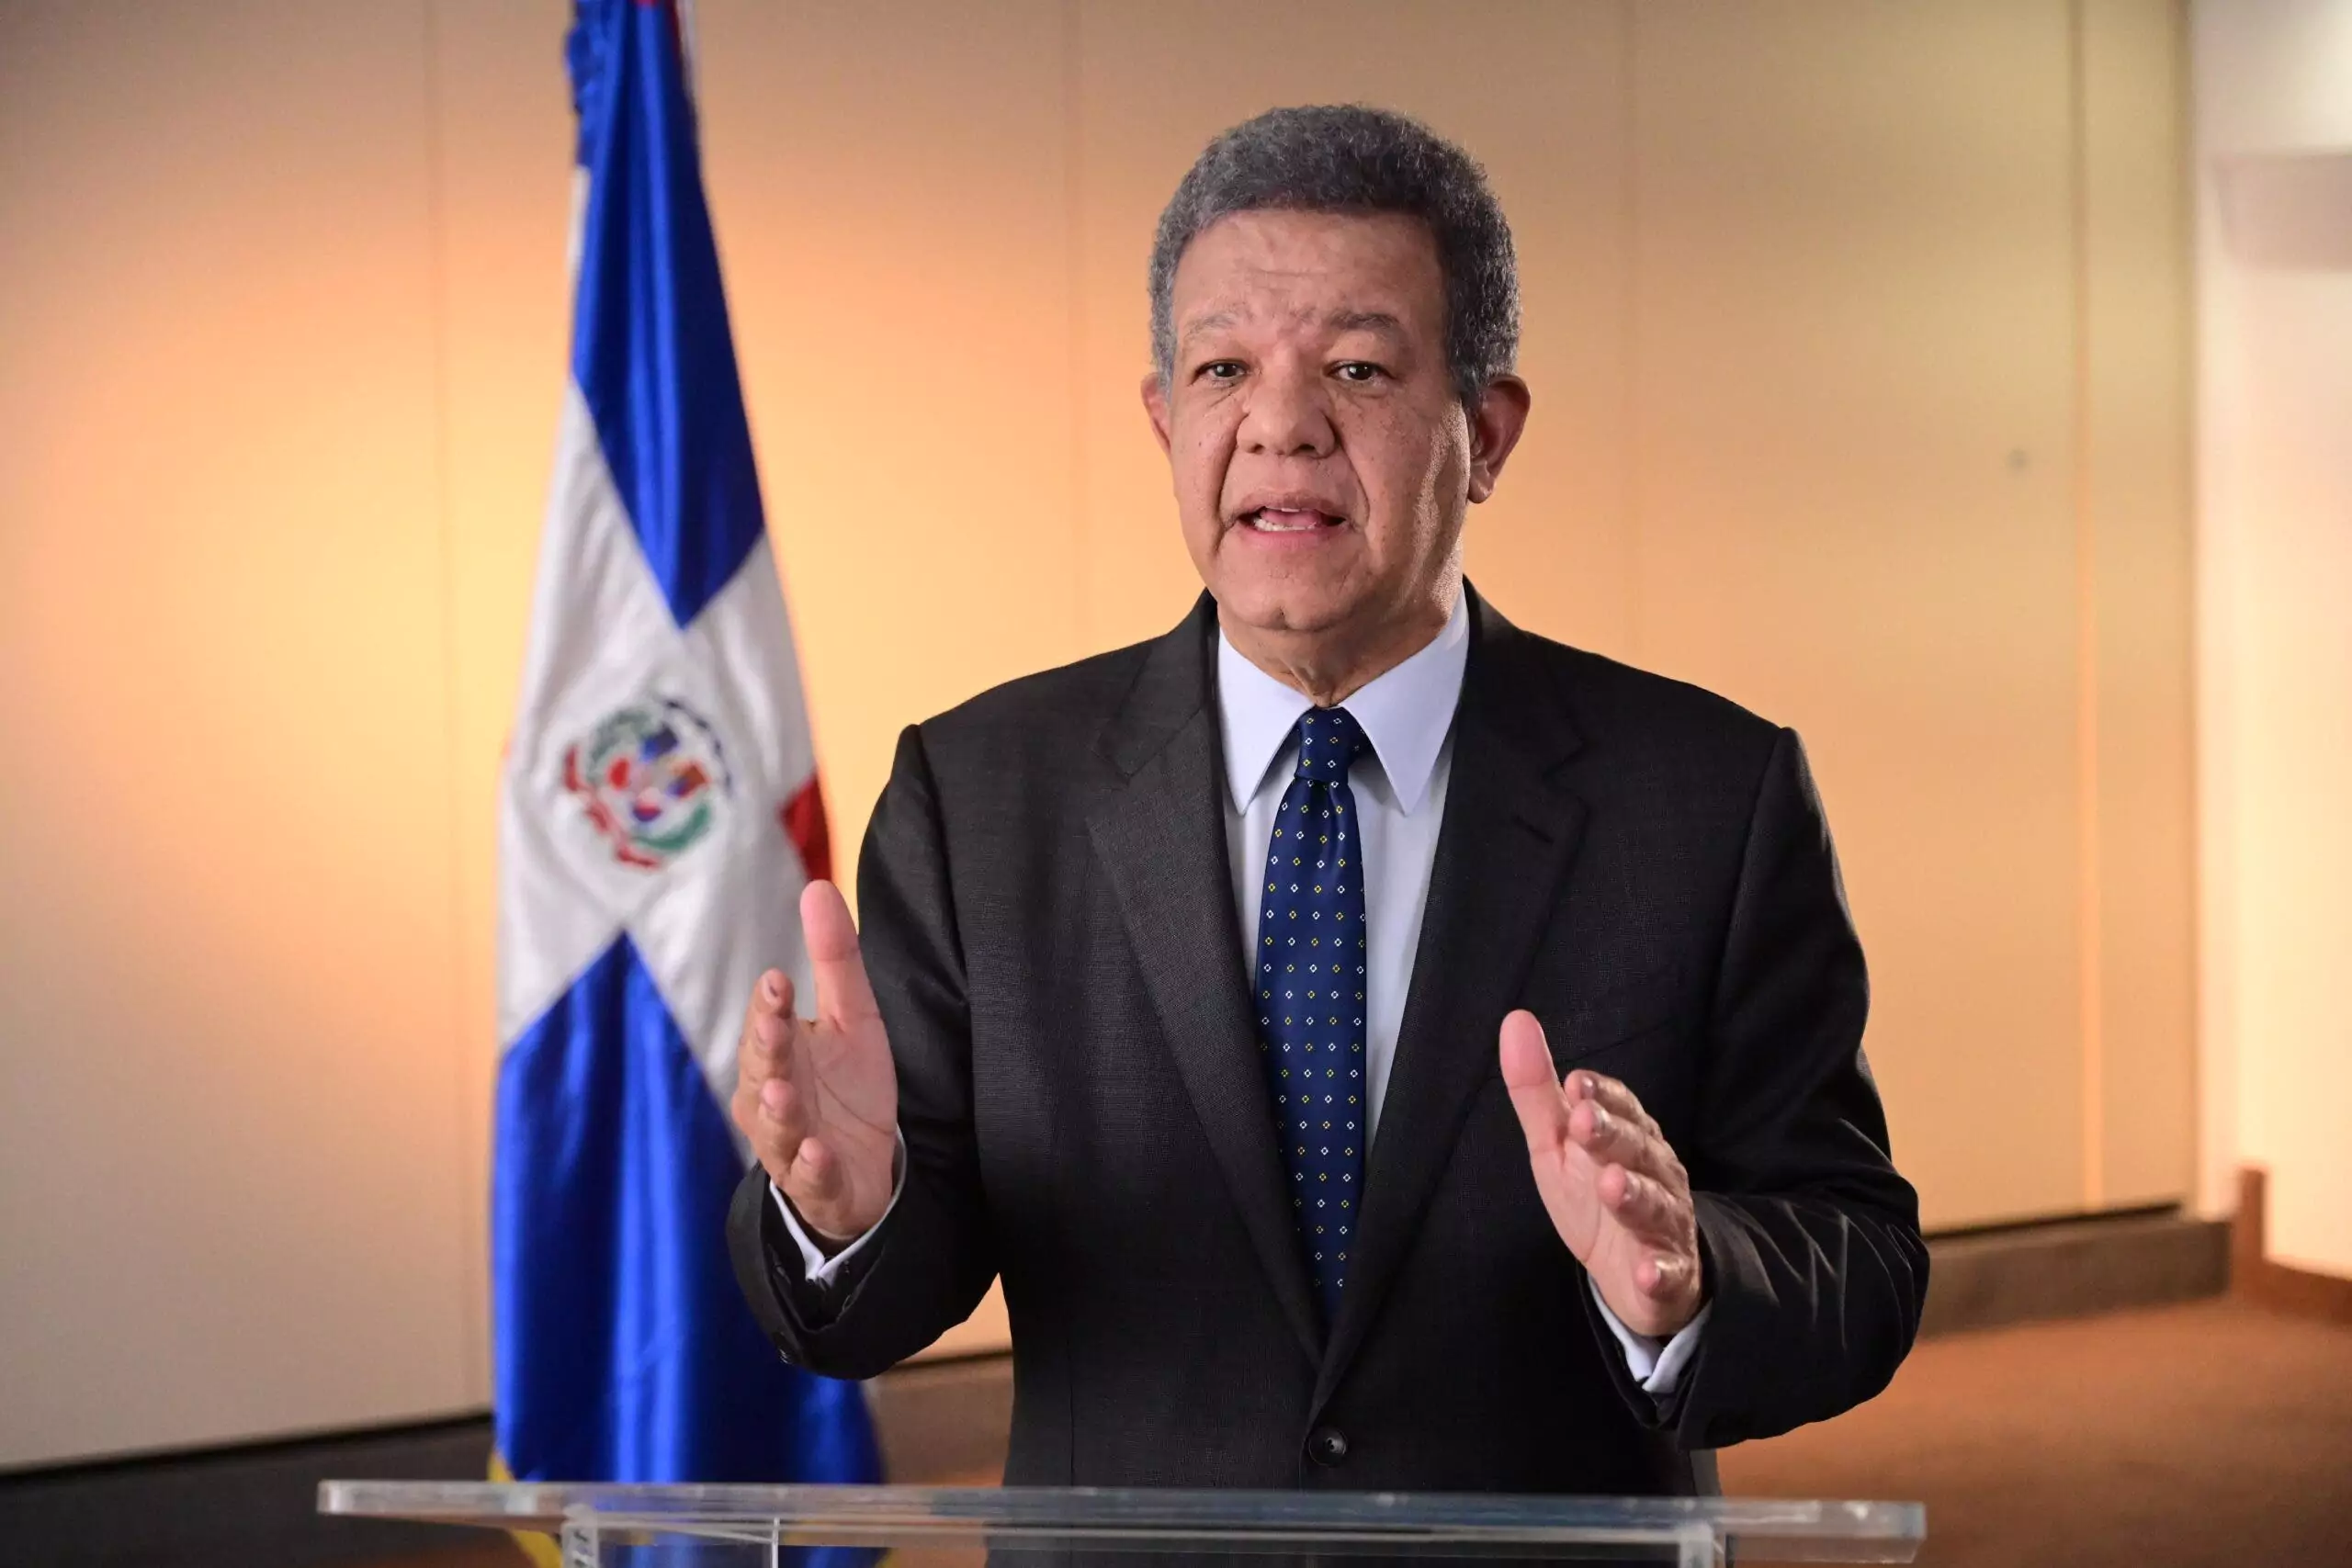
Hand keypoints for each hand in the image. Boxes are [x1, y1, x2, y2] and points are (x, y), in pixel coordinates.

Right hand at [729, 880, 899, 1244]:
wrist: (862, 1171)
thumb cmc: (845, 1088)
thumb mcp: (853, 1018)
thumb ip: (835, 959)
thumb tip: (817, 886)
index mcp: (777, 1056)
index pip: (767, 1024)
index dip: (770, 1006)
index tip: (777, 982)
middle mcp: (771, 1100)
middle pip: (764, 1072)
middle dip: (767, 1049)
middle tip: (773, 1025)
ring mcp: (791, 1147)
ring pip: (777, 1129)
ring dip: (780, 1112)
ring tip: (782, 1093)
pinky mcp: (819, 1186)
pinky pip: (811, 1180)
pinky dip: (812, 1168)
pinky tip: (818, 1153)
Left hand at [1499, 1009, 1703, 1336]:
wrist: (1640, 1274)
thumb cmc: (1595, 1196)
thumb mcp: (1557, 1144)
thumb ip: (1538, 1090)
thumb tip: (1515, 1020)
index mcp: (1628, 1137)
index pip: (1622, 1108)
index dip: (1603, 1097)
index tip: (1577, 1084)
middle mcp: (1654, 1173)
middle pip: (1637, 1150)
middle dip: (1613, 1135)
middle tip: (1584, 1122)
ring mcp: (1665, 1223)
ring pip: (1655, 1205)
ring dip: (1635, 1195)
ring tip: (1612, 1185)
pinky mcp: (1669, 1273)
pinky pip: (1669, 1272)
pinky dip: (1661, 1272)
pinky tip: (1649, 1272)